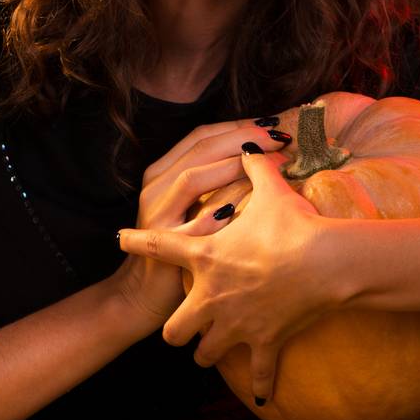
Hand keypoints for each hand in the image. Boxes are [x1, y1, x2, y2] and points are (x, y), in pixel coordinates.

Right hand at [110, 119, 288, 334]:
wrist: (142, 295)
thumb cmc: (177, 248)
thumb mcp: (188, 207)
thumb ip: (213, 181)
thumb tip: (260, 159)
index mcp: (162, 172)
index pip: (201, 136)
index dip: (236, 126)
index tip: (270, 125)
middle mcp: (156, 186)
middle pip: (201, 148)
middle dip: (242, 138)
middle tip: (278, 136)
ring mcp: (158, 213)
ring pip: (194, 177)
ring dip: (234, 166)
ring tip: (270, 162)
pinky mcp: (166, 243)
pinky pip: (197, 221)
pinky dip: (222, 208)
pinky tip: (249, 200)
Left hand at [117, 150, 336, 404]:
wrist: (327, 263)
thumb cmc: (294, 227)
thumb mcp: (272, 191)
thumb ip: (256, 168)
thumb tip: (253, 146)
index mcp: (206, 257)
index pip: (159, 247)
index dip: (137, 242)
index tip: (120, 240)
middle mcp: (212, 297)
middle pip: (175, 330)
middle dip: (175, 330)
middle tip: (182, 323)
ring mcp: (236, 325)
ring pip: (205, 354)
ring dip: (209, 351)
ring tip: (214, 347)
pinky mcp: (264, 343)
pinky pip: (257, 374)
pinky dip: (260, 382)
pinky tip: (261, 393)